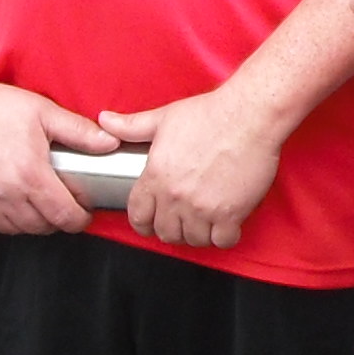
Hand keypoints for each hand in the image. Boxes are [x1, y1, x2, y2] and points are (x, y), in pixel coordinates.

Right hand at [0, 79, 114, 234]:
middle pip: (43, 227)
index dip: (80, 219)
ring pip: (18, 229)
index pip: (65, 216)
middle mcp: (6, 194)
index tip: (83, 212)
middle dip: (58, 220)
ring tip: (39, 203)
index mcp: (30, 175)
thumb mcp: (44, 113)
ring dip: (33, 222)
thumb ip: (80, 132)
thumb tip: (110, 143)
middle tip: (62, 205)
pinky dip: (6, 221)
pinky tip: (12, 204)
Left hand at [102, 89, 284, 249]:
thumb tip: (105, 121)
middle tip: (182, 219)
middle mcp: (176, 196)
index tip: (151, 221)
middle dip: (172, 228)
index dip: (143, 222)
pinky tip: (226, 222)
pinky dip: (224, 235)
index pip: (138, 216)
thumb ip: (131, 126)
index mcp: (156, 176)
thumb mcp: (164, 117)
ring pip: (193, 240)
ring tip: (204, 220)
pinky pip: (222, 241)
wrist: (249, 115)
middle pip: (166, 233)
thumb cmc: (210, 113)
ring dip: (198, 233)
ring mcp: (203, 208)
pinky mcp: (231, 213)